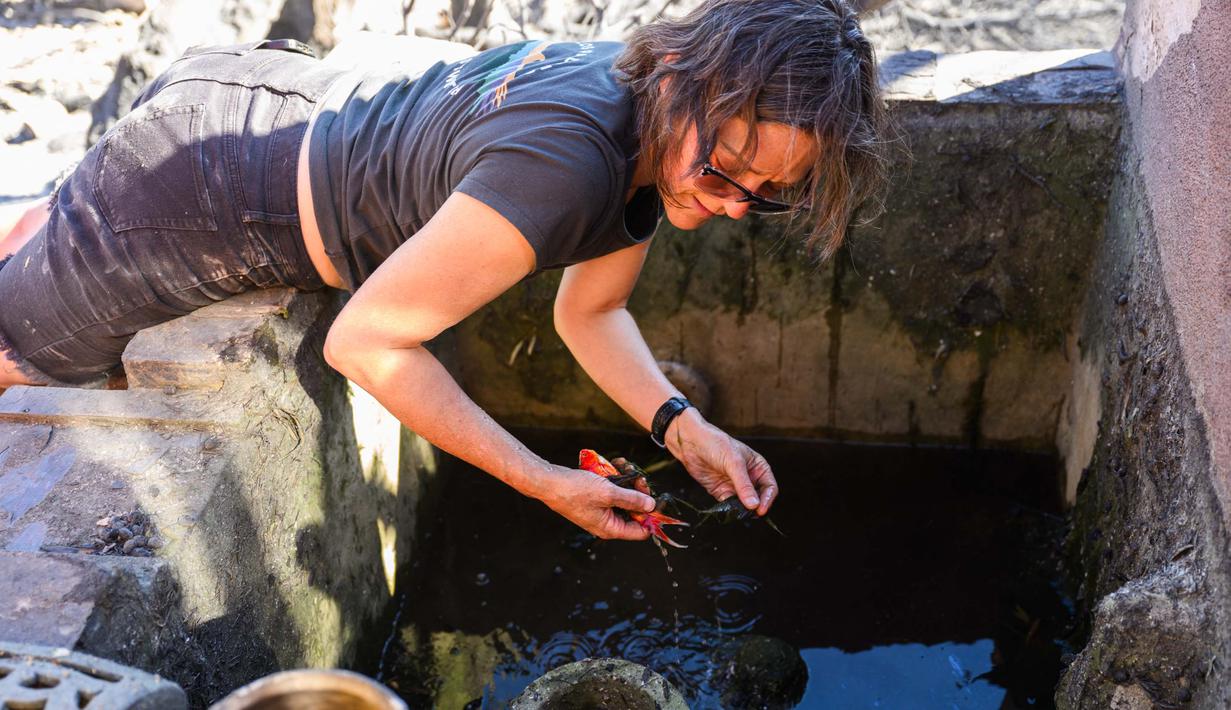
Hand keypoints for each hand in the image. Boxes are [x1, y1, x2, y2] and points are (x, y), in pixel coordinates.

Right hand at [531, 464, 656, 540]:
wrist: (550, 482)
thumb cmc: (575, 491)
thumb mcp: (608, 493)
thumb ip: (632, 500)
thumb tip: (651, 506)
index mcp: (611, 528)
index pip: (641, 531)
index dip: (651, 516)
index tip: (654, 497)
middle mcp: (607, 522)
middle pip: (634, 511)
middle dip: (638, 492)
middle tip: (638, 477)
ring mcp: (600, 510)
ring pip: (624, 497)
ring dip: (627, 481)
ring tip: (624, 466)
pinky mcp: (595, 499)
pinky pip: (612, 490)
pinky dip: (615, 478)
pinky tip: (613, 465)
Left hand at [665, 409, 777, 515]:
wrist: (691, 443)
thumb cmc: (716, 443)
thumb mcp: (734, 462)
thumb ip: (744, 484)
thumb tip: (754, 504)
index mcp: (758, 467)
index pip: (770, 487)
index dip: (767, 499)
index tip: (760, 509)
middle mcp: (748, 477)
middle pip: (758, 498)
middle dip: (755, 506)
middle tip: (750, 514)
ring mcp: (735, 485)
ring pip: (743, 503)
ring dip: (742, 509)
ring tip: (738, 512)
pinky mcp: (721, 491)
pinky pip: (729, 504)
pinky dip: (729, 509)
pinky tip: (727, 509)